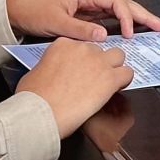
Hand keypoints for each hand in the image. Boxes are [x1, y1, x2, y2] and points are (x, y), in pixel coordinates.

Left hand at [8, 0, 159, 40]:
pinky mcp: (84, 12)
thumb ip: (80, 30)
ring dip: (135, 18)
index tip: (130, 33)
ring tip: (153, 27)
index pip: (115, 2)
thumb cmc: (34, 11)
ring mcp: (88, 3)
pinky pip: (108, 16)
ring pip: (118, 9)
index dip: (126, 17)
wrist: (15, 11)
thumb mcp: (56, 22)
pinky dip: (121, 23)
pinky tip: (129, 31)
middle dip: (143, 14)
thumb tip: (104, 36)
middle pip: (123, 3)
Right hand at [14, 37, 133, 137]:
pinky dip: (124, 81)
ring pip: (118, 56)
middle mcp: (83, 48)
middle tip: (92, 79)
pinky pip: (127, 73)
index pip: (81, 45)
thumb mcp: (35, 73)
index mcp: (63, 44)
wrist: (40, 114)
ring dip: (114, 67)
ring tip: (106, 81)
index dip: (81, 59)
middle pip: (99, 50)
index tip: (79, 69)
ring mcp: (98, 62)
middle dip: (97, 63)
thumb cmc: (32, 99)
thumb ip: (50, 65)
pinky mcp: (110, 78)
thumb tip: (55, 71)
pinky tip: (115, 89)